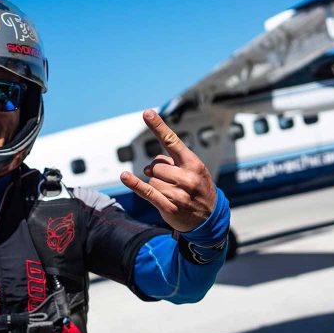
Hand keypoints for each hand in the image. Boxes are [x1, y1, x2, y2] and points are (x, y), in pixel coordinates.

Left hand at [120, 110, 216, 232]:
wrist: (209, 219)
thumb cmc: (198, 189)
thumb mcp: (193, 171)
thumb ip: (172, 163)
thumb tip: (148, 167)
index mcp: (193, 164)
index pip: (173, 141)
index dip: (158, 127)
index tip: (147, 113)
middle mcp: (187, 178)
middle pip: (156, 165)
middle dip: (158, 171)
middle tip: (170, 180)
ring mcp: (178, 193)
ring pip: (151, 179)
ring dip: (156, 184)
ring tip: (171, 192)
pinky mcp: (168, 207)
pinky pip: (146, 191)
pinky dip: (133, 184)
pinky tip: (124, 176)